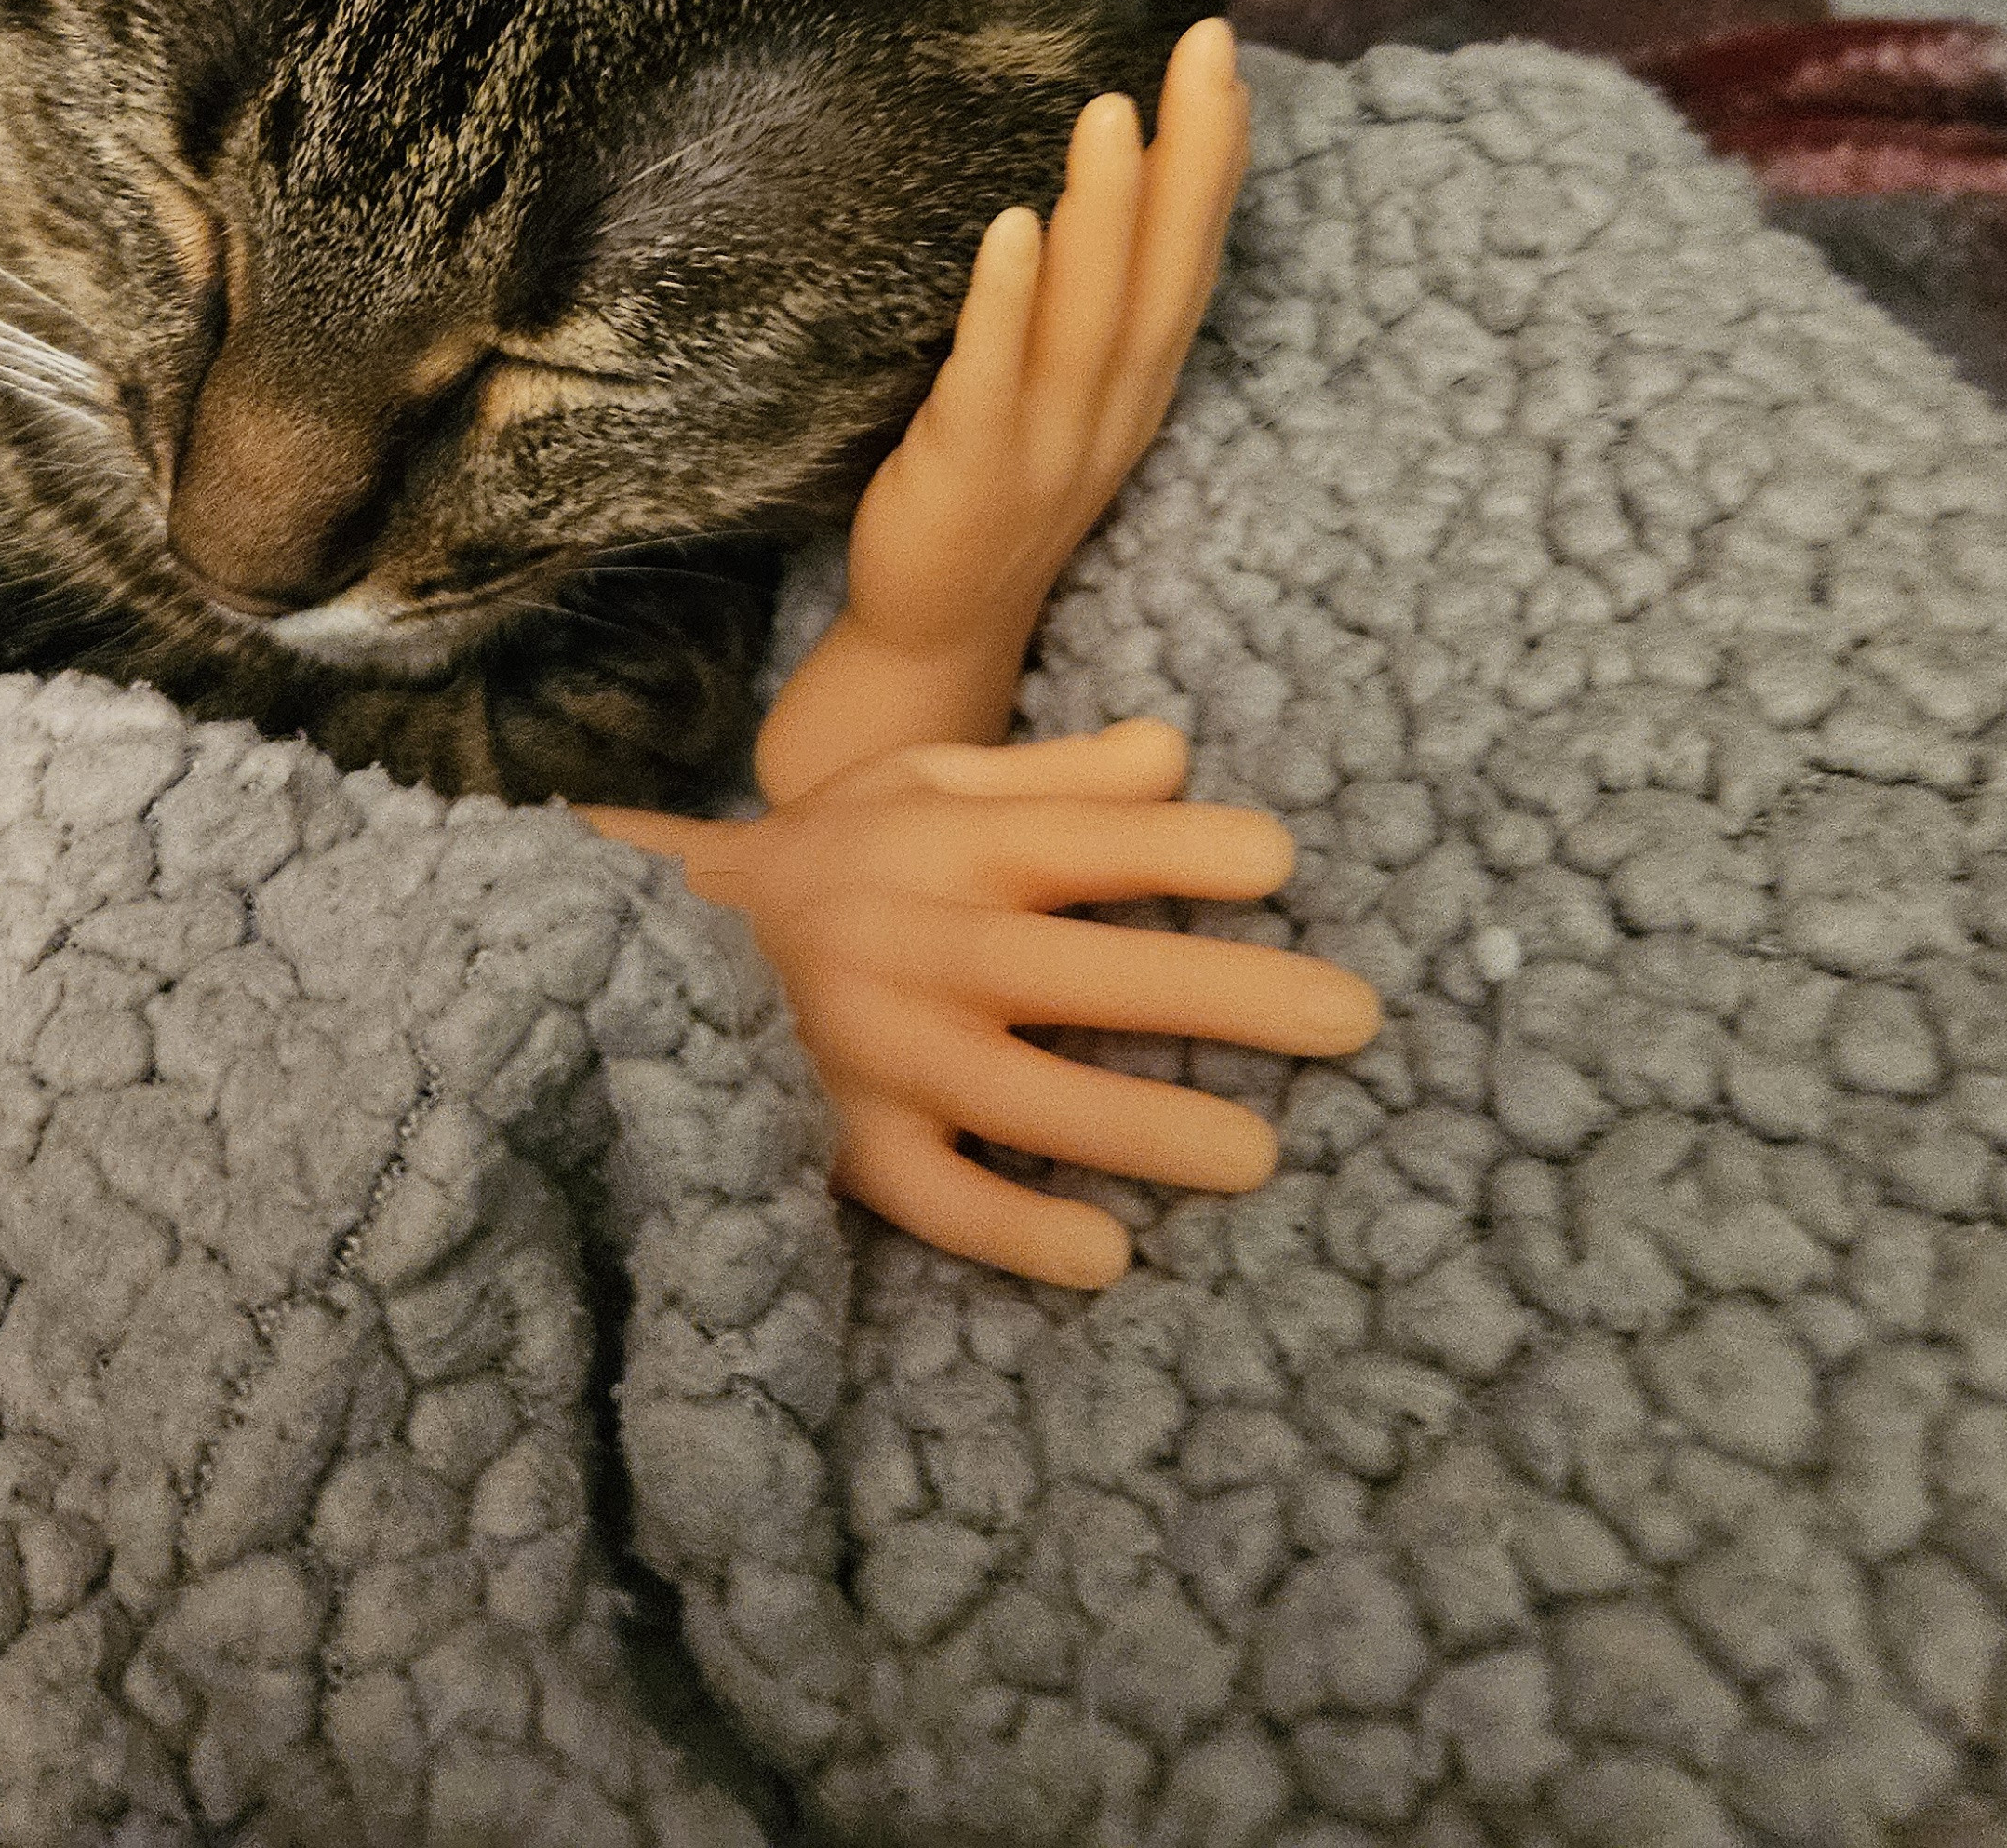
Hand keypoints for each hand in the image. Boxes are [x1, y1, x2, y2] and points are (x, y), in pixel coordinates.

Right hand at [587, 717, 1376, 1287]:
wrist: (658, 943)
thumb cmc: (836, 853)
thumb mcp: (926, 778)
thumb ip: (1054, 774)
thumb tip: (1180, 752)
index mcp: (947, 844)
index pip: (1080, 842)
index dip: (1179, 846)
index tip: (1279, 859)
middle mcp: (921, 944)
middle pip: (1081, 970)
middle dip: (1218, 991)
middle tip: (1348, 1016)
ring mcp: (882, 1052)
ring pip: (1023, 1097)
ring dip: (1140, 1125)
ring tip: (1257, 1155)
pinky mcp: (847, 1144)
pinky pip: (937, 1199)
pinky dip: (1016, 1230)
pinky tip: (1109, 1254)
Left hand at [755, 16, 1249, 801]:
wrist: (935, 635)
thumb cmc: (992, 491)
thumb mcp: (1061, 394)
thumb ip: (1088, 306)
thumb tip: (1102, 193)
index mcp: (1135, 388)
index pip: (1188, 263)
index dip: (1213, 166)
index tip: (1225, 66)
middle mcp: (1110, 411)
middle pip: (1164, 275)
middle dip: (1191, 159)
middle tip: (1205, 47)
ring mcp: (1046, 444)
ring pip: (1090, 319)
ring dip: (1106, 214)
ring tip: (1111, 111)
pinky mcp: (970, 467)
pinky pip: (996, 377)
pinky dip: (1010, 302)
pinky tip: (1015, 228)